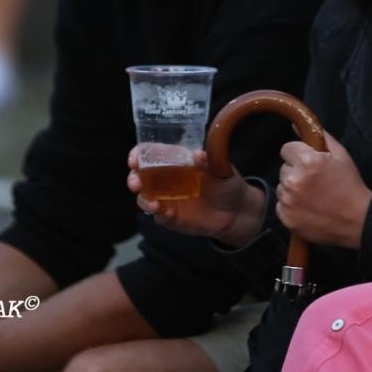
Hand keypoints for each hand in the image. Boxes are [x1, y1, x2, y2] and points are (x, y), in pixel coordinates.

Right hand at [127, 146, 262, 243]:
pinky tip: (166, 213)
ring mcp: (167, 199)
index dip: (140, 154)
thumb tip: (195, 154)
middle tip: (136, 182)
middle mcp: (167, 179)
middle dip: (133, 178)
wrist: (237, 212)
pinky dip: (159, 214)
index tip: (135, 159)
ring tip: (152, 203)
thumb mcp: (222, 169)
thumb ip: (208, 162)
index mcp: (176, 162)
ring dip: (143, 199)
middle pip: (141, 176)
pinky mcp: (171, 217)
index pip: (151, 154)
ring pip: (144, 197)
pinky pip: (158, 216)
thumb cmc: (227, 184)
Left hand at [273, 131, 371, 249]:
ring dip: (293, 189)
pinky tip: (309, 208)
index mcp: (307, 161)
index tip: (310, 163)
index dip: (299, 154)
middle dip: (296, 172)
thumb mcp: (341, 155)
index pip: (286, 149)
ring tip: (313, 196)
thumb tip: (296, 125)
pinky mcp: (287, 219)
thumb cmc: (350, 185)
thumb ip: (319, 136)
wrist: (358, 219)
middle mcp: (294, 180)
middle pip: (283, 168)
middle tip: (314, 181)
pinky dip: (292, 207)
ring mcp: (289, 201)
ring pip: (282, 187)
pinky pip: (281, 206)